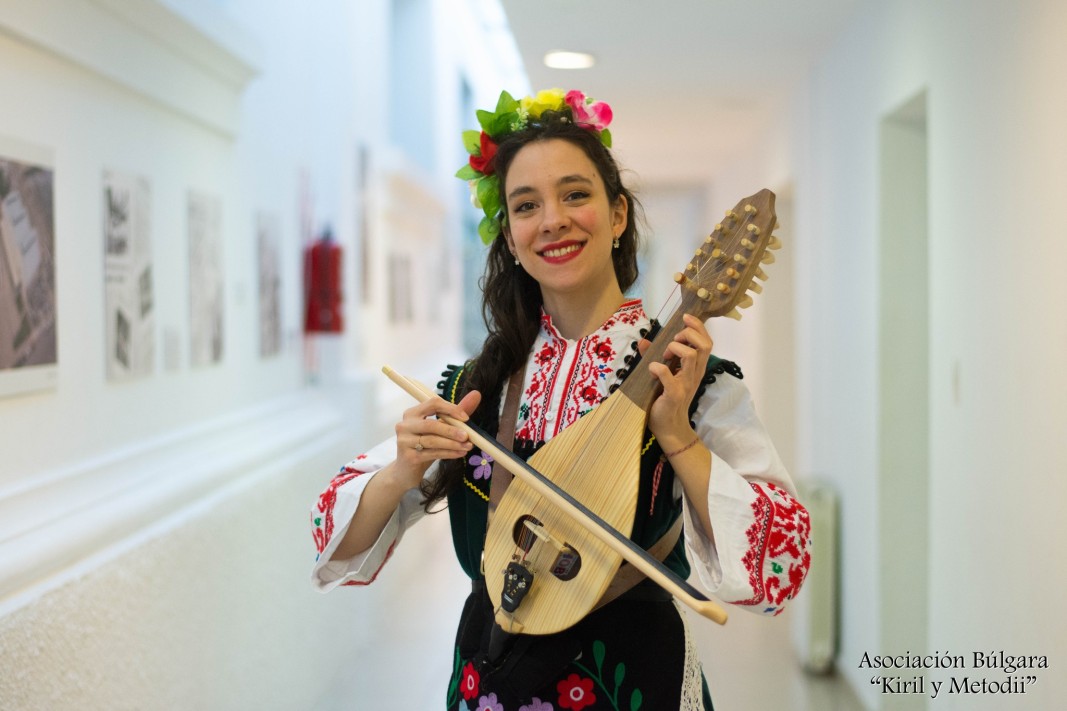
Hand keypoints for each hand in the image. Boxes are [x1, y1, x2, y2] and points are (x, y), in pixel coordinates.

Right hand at [393, 390, 481, 484]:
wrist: (406, 470)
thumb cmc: (424, 446)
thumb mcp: (439, 428)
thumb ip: (455, 413)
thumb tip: (476, 395)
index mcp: (413, 413)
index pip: (433, 403)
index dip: (451, 409)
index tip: (466, 418)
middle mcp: (405, 425)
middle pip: (431, 424)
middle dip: (451, 430)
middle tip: (467, 436)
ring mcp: (404, 441)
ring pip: (432, 440)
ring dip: (453, 444)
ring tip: (468, 446)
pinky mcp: (408, 457)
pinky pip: (432, 453)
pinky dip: (449, 453)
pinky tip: (460, 453)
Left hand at [639, 314, 712, 450]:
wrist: (669, 428)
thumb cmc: (666, 400)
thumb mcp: (663, 376)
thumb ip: (655, 357)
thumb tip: (644, 341)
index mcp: (696, 368)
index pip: (707, 341)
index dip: (698, 326)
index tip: (684, 319)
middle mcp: (695, 374)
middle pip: (705, 345)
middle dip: (688, 334)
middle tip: (673, 341)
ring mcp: (686, 384)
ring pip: (691, 356)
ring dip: (675, 348)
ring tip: (665, 356)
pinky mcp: (674, 395)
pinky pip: (669, 376)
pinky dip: (658, 368)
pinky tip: (652, 370)